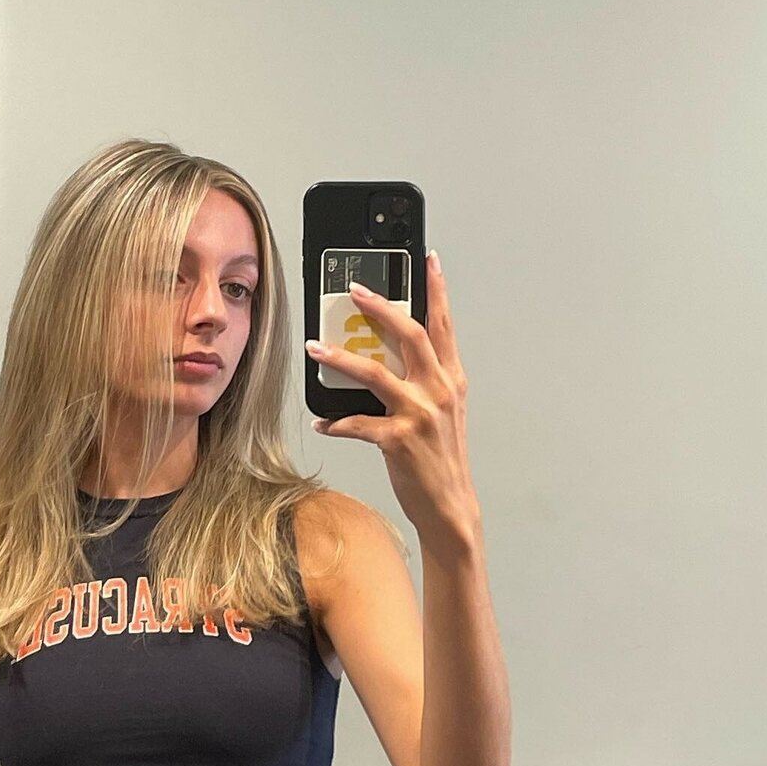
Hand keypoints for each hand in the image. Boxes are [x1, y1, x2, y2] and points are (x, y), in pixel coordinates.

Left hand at [304, 250, 480, 539]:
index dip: (437, 290)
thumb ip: (422, 380)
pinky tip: (321, 421)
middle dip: (381, 308)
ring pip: (375, 373)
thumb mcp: (442, 412)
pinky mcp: (399, 440)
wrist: (450, 506)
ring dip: (341, 358)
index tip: (429, 260)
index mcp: (451, 380)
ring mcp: (420, 414)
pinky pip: (358, 423)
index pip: (443, 326)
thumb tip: (385, 357)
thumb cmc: (441, 458)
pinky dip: (336, 421)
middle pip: (410, 335)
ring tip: (315, 346)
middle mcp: (439, 391)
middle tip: (354, 289)